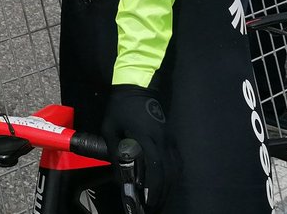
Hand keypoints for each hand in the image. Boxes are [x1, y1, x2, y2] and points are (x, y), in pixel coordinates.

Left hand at [101, 85, 172, 210]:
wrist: (137, 86)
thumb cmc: (120, 107)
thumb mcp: (110, 127)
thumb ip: (115, 151)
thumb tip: (120, 176)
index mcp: (146, 137)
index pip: (155, 168)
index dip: (153, 188)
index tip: (146, 203)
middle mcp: (162, 140)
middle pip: (169, 173)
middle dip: (162, 194)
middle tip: (152, 207)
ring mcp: (169, 138)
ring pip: (176, 169)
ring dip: (169, 187)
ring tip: (158, 200)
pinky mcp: (171, 137)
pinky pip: (177, 161)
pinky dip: (173, 176)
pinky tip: (166, 184)